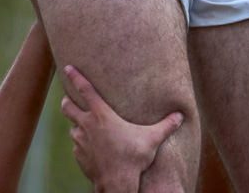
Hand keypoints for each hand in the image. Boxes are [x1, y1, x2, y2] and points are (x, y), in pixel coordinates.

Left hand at [60, 65, 182, 192]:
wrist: (117, 183)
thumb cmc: (133, 158)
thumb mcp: (151, 140)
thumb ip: (166, 126)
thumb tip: (181, 115)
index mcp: (101, 115)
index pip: (84, 89)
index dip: (75, 76)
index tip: (67, 67)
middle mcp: (87, 124)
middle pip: (67, 106)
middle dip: (67, 101)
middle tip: (70, 100)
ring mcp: (80, 141)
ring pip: (73, 128)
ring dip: (78, 127)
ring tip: (88, 130)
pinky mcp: (78, 155)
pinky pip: (77, 147)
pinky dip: (82, 146)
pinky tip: (93, 150)